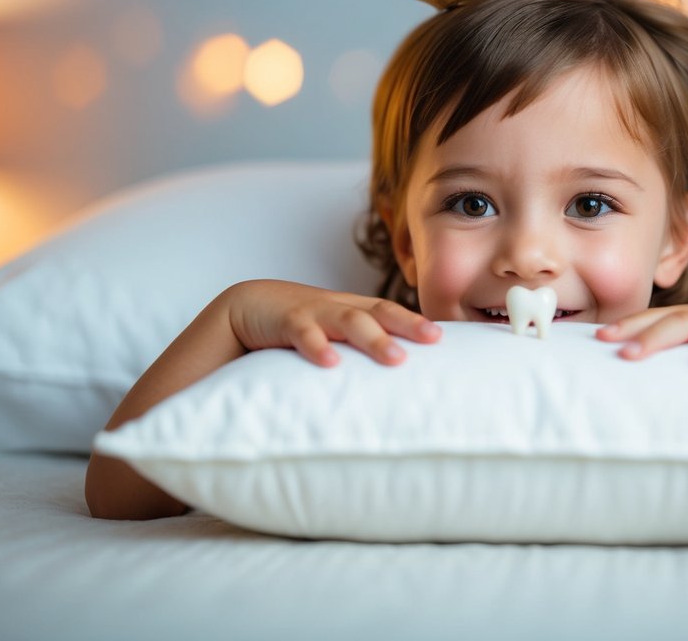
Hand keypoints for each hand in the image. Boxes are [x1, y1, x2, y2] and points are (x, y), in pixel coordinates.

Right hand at [226, 279, 440, 366]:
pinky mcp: (283, 320)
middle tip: (433, 339)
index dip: (415, 321)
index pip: (389, 312)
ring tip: (396, 359)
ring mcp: (311, 311)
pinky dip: (317, 345)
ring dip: (373, 339)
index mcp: (350, 310)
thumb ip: (354, 350)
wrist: (244, 305)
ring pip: (348, 321)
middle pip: (378, 312)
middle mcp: (336, 307)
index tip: (443, 337)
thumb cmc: (294, 327)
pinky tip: (331, 363)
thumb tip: (389, 381)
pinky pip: (302, 332)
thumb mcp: (328, 334)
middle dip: (407, 324)